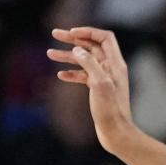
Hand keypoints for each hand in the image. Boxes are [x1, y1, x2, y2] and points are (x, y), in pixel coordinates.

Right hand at [46, 27, 136, 153]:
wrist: (116, 132)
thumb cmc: (110, 110)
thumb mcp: (99, 84)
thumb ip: (89, 64)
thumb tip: (78, 49)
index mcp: (116, 64)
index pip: (105, 38)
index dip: (88, 32)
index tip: (70, 33)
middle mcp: (112, 69)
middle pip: (93, 46)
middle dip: (74, 39)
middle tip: (54, 33)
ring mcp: (105, 79)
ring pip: (85, 61)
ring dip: (68, 56)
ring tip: (49, 53)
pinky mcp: (99, 90)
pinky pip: (84, 76)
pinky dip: (72, 73)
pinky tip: (60, 75)